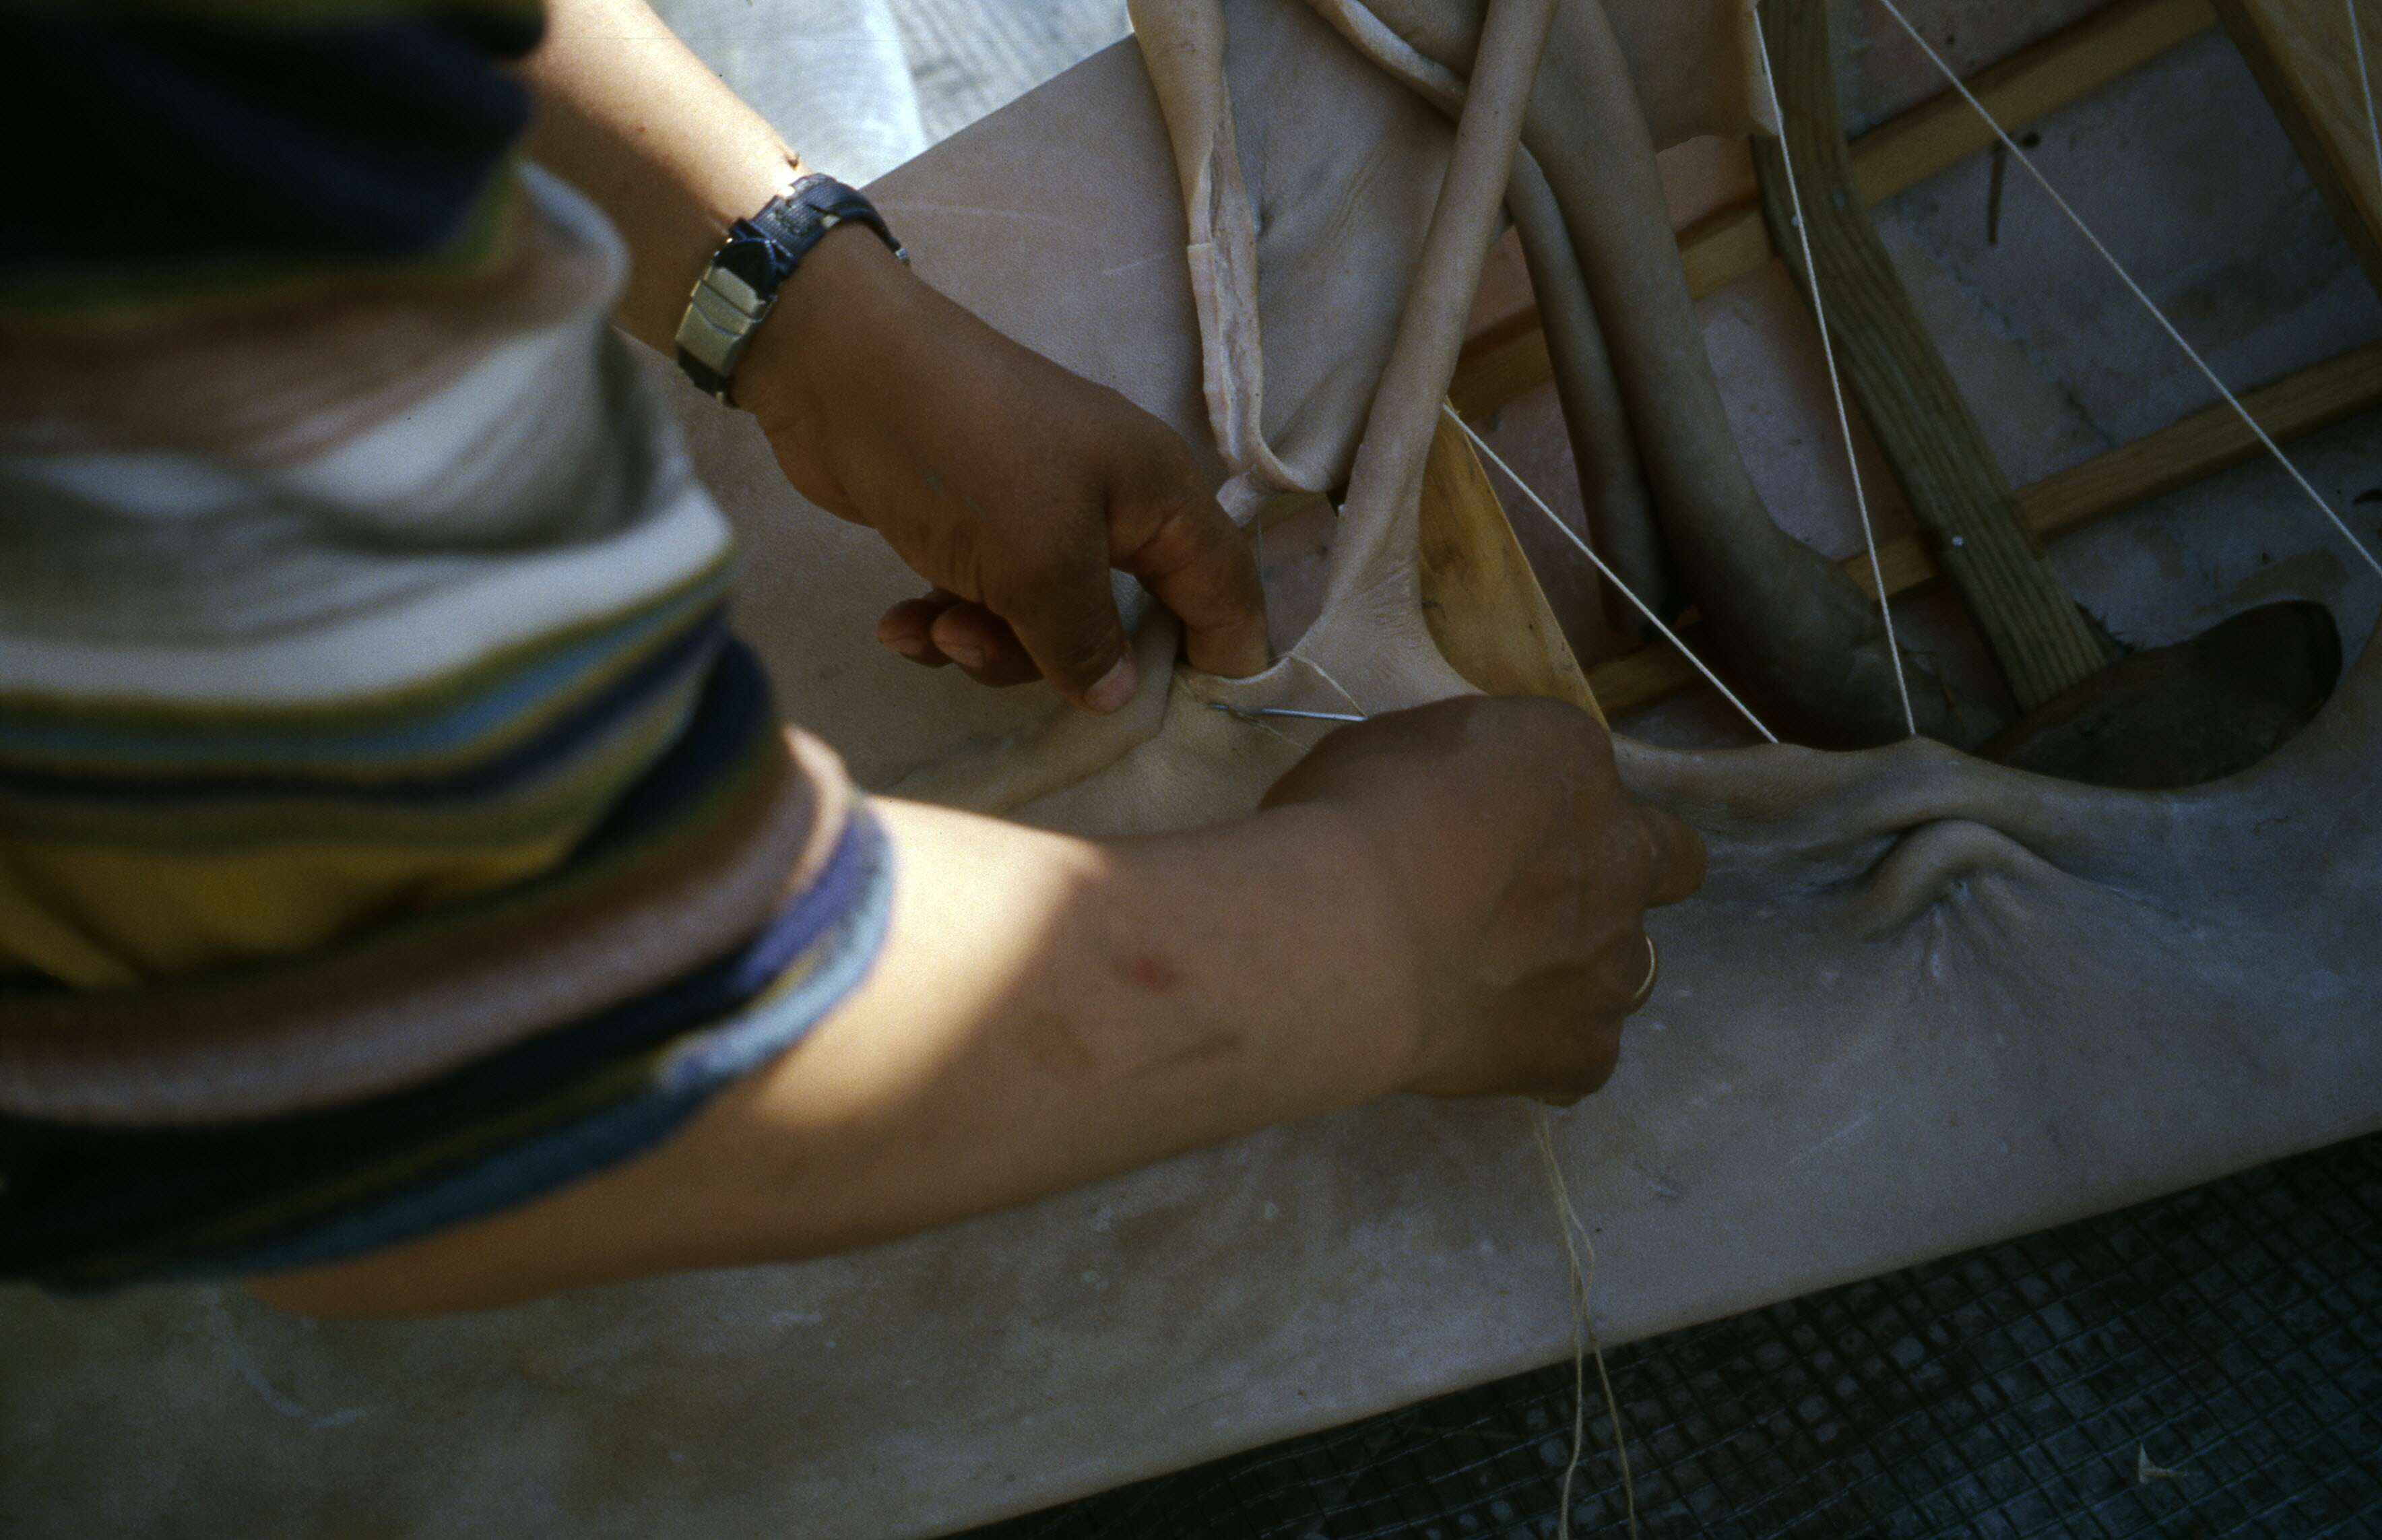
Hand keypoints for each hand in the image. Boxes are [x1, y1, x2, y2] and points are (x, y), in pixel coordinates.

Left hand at [733, 229, 1270, 711]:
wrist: (836, 368)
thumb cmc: (965, 454)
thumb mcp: (1039, 564)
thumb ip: (1086, 642)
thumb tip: (1119, 697)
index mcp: (1160, 498)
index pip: (1227, 591)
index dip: (1223, 660)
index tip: (1182, 720)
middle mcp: (1113, 508)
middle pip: (1123, 625)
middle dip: (1058, 661)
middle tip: (994, 651)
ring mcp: (1040, 516)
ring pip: (1044, 627)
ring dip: (986, 644)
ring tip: (934, 626)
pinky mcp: (974, 529)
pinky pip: (984, 605)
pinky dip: (944, 621)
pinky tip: (899, 624)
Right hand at [1260, 695, 1704, 1101]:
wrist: (1347, 936)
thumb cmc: (1349, 822)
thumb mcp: (1391, 748)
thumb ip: (1448, 774)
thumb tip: (1439, 803)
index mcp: (1571, 759)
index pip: (1589, 774)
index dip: (1549, 806)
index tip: (1495, 828)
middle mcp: (1620, 854)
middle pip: (1661, 865)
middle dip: (1616, 882)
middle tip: (1534, 907)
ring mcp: (1612, 959)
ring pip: (1623, 967)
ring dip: (1576, 972)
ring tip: (1491, 989)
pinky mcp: (1586, 1048)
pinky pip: (1581, 1057)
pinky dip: (1542, 1053)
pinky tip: (1481, 1047)